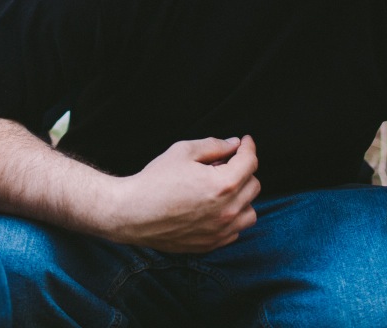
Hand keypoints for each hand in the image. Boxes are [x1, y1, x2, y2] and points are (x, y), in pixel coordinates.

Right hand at [107, 136, 259, 252]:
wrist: (132, 212)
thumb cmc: (155, 180)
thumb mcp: (182, 151)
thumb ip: (213, 146)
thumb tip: (233, 144)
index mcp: (222, 184)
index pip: (250, 162)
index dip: (248, 147)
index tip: (244, 142)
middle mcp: (227, 211)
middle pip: (254, 186)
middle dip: (243, 170)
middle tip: (224, 163)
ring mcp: (220, 231)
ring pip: (250, 211)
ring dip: (242, 197)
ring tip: (222, 189)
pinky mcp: (211, 244)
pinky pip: (235, 231)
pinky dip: (232, 218)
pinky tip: (215, 208)